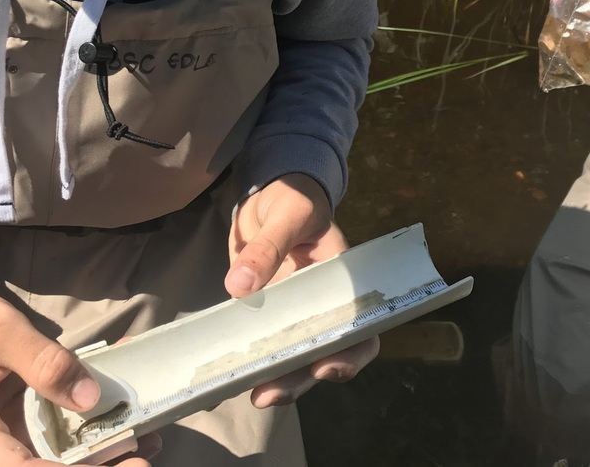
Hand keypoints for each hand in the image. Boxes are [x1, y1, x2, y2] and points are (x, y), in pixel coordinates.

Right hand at [0, 274, 156, 466]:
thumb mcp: (1, 331)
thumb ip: (44, 362)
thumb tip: (89, 397)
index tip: (119, 464)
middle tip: (143, 457)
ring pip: (51, 466)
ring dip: (98, 458)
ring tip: (146, 442)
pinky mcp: (14, 433)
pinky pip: (53, 444)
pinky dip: (87, 437)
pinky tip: (126, 425)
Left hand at [226, 174, 379, 407]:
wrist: (267, 194)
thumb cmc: (292, 197)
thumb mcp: (286, 214)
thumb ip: (267, 247)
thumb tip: (240, 286)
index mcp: (341, 281)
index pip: (359, 325)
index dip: (350, 352)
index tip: (326, 367)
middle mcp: (322, 303)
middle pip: (324, 352)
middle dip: (301, 378)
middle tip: (270, 393)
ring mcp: (293, 312)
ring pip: (294, 356)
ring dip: (279, 380)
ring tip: (254, 395)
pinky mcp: (266, 314)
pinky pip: (263, 344)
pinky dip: (251, 363)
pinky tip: (230, 379)